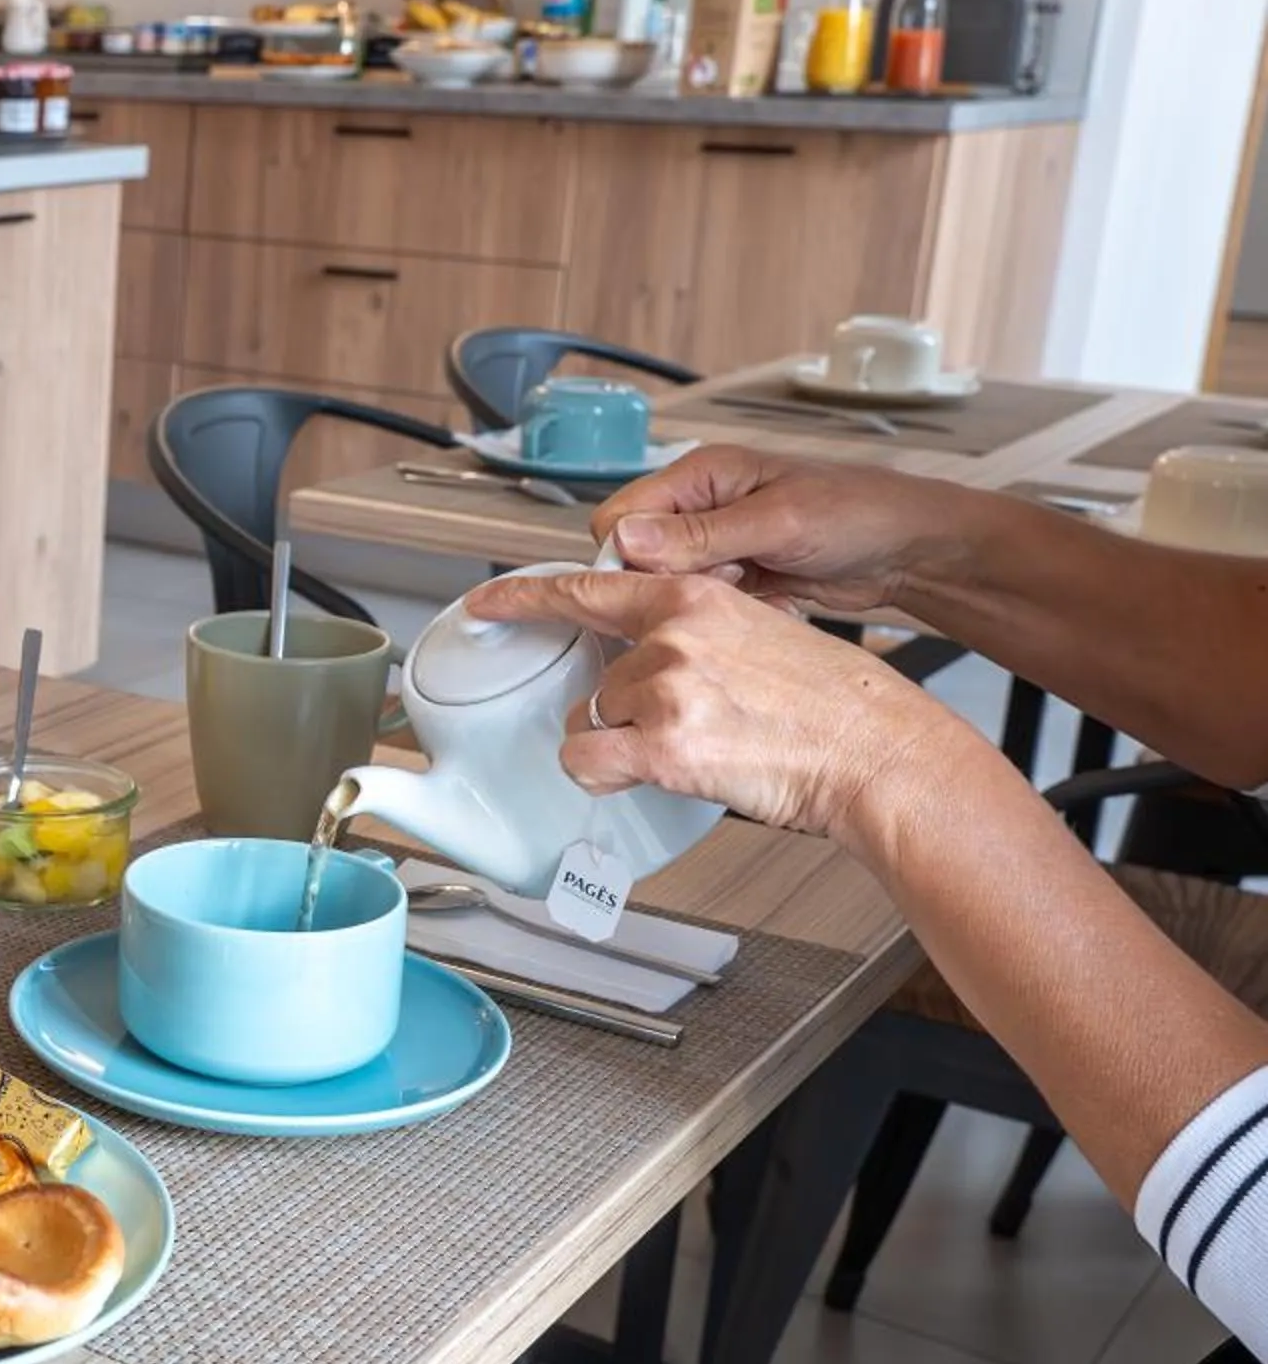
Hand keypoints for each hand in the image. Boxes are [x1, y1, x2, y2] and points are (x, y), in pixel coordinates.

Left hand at [463, 570, 972, 839]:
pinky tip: (658, 771)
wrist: (877, 750)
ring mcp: (665, 688)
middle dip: (630, 709)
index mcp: (694, 597)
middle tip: (698, 723)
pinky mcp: (663, 745)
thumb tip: (642, 653)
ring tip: (701, 745)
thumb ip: (692, 631)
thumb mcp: (759, 631)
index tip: (485, 600)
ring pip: (591, 722)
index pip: (587, 588)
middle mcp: (672, 634)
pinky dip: (607, 774)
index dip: (524, 597)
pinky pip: (587, 760)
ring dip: (629, 743)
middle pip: (598, 679)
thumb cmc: (831, 703)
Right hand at [585, 448, 991, 613]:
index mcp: (701, 474)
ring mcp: (716, 543)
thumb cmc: (861, 514)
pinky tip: (764, 603)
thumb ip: (700, 534)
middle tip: (724, 581)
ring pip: (666, 583)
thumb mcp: (778, 522)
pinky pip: (699, 602)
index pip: (619, 516)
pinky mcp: (735, 576)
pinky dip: (723, 611)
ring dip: (700, 597)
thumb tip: (626, 537)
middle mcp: (700, 505)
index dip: (628, 554)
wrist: (912, 550)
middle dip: (669, 579)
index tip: (664, 580)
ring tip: (752, 589)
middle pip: (637, 554)